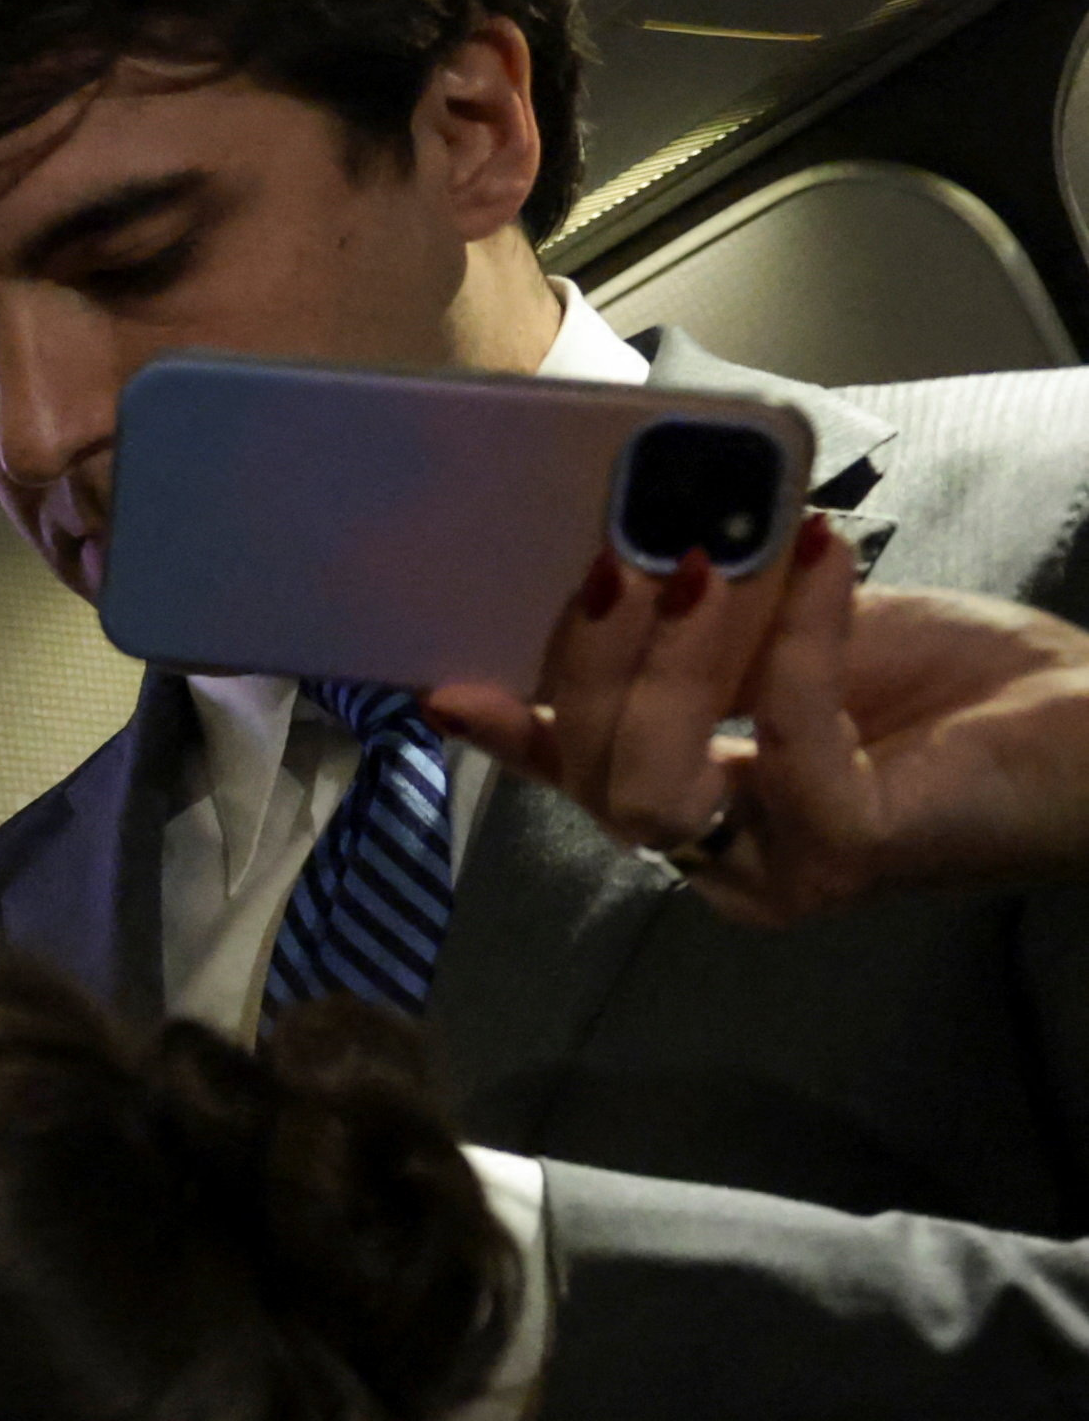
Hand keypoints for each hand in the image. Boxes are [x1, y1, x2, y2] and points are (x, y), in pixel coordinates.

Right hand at [429, 517, 1088, 925]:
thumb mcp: (813, 640)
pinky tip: (817, 559)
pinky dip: (792, 642)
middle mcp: (729, 861)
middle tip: (627, 555)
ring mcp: (780, 871)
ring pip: (651, 789)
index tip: (447, 684)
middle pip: (599, 781)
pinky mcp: (848, 854)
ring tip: (711, 559)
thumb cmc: (974, 688)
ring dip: (670, 665)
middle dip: (594, 666)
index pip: (585, 774)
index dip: (515, 734)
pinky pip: (782, 745)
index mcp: (712, 810)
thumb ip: (721, 632)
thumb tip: (637, 550)